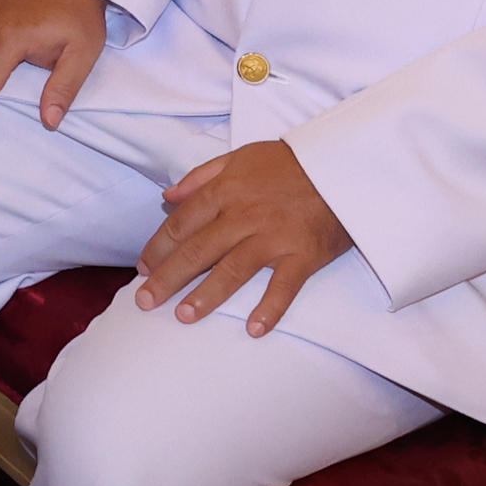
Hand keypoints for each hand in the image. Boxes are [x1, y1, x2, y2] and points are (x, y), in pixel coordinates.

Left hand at [132, 140, 351, 336]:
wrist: (343, 165)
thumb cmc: (288, 163)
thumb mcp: (240, 157)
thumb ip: (201, 176)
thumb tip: (168, 195)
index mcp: (225, 191)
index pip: (181, 224)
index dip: (158, 248)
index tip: (142, 268)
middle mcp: (244, 216)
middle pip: (198, 250)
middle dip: (167, 277)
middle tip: (144, 302)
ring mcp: (274, 237)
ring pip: (233, 270)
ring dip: (206, 295)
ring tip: (184, 316)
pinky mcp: (304, 254)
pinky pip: (284, 286)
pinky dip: (270, 309)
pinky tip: (253, 329)